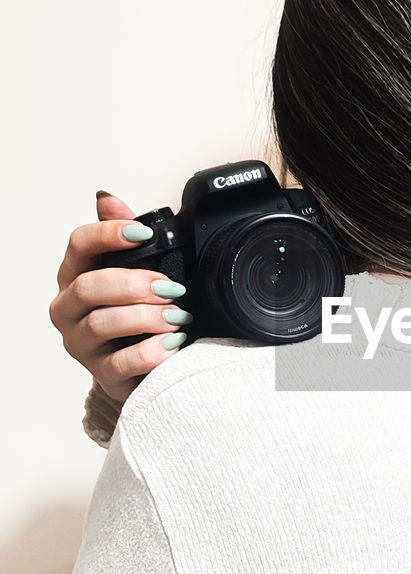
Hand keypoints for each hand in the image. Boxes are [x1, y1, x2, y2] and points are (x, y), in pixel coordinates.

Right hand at [49, 192, 192, 406]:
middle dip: (134, 284)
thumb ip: (123, 234)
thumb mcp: (135, 270)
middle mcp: (69, 308)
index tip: (143, 234)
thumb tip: (108, 199)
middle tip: (171, 288)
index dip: (108, 235)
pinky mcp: (100, 374)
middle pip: (88, 287)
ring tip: (177, 316)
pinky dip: (151, 351)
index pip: (78, 245)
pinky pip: (120, 363)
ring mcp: (81, 343)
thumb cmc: (135, 314)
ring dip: (145, 316)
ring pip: (102, 323)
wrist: (142, 366)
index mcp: (76, 275)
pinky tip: (172, 343)